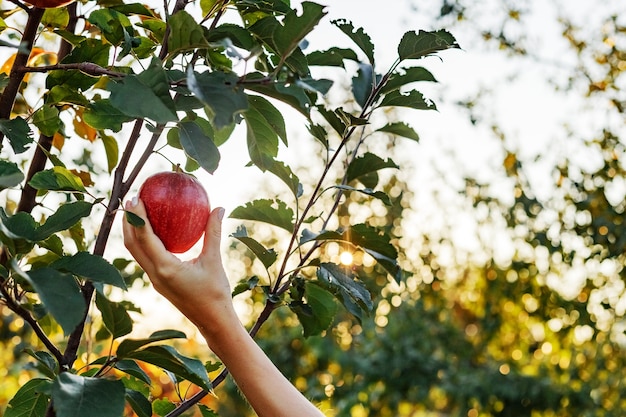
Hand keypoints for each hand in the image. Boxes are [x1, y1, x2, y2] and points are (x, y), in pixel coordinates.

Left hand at [122, 198, 236, 336]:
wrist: (213, 321)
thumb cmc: (215, 292)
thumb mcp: (214, 260)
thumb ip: (213, 232)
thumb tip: (219, 207)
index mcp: (165, 268)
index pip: (145, 237)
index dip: (138, 216)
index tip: (136, 198)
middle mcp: (155, 274)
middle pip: (132, 244)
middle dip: (128, 221)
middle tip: (131, 199)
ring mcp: (155, 279)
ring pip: (135, 252)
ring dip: (132, 232)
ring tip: (135, 212)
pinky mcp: (159, 282)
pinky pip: (145, 258)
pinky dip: (143, 242)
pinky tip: (153, 231)